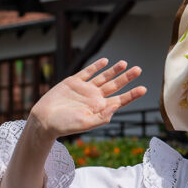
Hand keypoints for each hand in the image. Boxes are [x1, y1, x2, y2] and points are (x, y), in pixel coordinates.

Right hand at [28, 58, 146, 139]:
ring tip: (125, 63)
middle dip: (127, 78)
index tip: (143, 89)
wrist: (44, 120)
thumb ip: (102, 116)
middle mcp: (95, 98)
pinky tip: (105, 61)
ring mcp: (85, 89)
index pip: (120, 100)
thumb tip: (117, 106)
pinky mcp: (73, 82)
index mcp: (100, 109)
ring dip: (114, 70)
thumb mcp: (86, 124)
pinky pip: (87, 72)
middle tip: (138, 70)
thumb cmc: (64, 126)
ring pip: (103, 77)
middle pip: (115, 86)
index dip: (132, 94)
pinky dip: (96, 66)